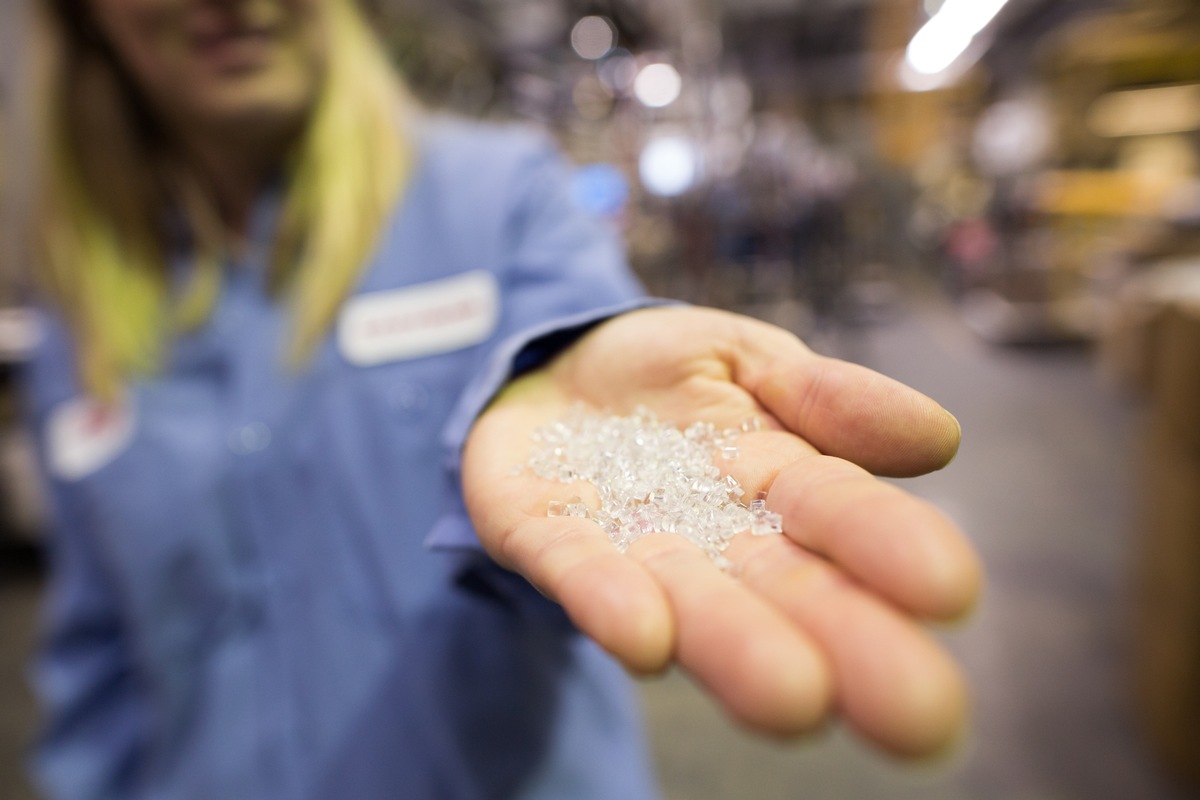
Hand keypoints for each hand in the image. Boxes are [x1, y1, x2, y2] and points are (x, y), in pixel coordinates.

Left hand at [462, 306, 980, 757]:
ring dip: (737, 648)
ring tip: (791, 698)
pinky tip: (643, 634)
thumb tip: (940, 436)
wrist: (554, 363)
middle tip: (921, 716)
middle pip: (786, 596)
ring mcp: (631, 549)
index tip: (948, 589)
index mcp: (782, 485)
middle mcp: (718, 539)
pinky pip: (577, 575)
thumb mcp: (752, 359)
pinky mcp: (544, 540)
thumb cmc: (670, 373)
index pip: (843, 519)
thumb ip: (826, 395)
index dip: (890, 549)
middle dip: (844, 646)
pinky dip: (608, 602)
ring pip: (692, 607)